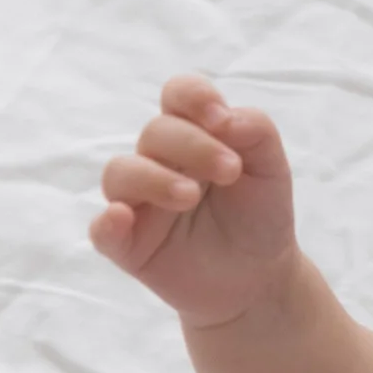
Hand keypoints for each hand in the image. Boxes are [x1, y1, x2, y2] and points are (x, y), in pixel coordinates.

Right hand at [89, 75, 300, 327]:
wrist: (260, 276)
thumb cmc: (259, 213)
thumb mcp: (271, 168)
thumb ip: (256, 131)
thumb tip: (227, 117)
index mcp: (194, 135)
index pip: (177, 96)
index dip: (193, 97)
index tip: (220, 119)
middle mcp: (159, 162)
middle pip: (155, 132)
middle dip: (192, 145)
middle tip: (229, 171)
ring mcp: (139, 202)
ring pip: (120, 173)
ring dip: (154, 178)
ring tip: (190, 197)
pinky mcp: (129, 244)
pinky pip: (101, 230)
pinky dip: (107, 222)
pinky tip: (124, 218)